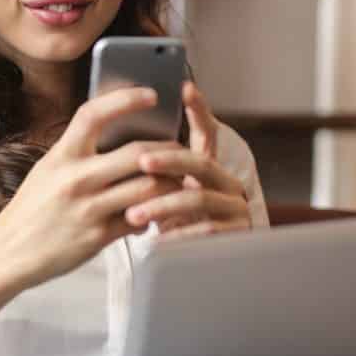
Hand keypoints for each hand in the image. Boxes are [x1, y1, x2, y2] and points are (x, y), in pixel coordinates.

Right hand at [0, 87, 180, 289]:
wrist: (8, 254)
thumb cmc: (31, 210)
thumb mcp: (48, 170)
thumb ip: (78, 153)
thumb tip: (117, 135)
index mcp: (61, 156)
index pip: (94, 114)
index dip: (126, 99)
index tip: (151, 95)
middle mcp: (75, 179)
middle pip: (137, 154)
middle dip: (167, 151)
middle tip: (180, 151)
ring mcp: (88, 209)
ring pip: (148, 188)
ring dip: (170, 184)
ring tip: (177, 182)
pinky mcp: (98, 237)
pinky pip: (140, 220)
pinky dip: (153, 215)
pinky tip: (154, 213)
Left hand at [124, 82, 251, 239]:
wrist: (197, 266)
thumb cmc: (171, 227)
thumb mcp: (160, 197)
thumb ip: (151, 173)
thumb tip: (119, 143)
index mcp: (208, 168)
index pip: (205, 132)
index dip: (198, 110)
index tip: (185, 88)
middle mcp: (226, 181)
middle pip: (199, 161)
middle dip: (169, 160)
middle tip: (141, 162)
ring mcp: (234, 207)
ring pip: (198, 197)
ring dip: (163, 204)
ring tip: (134, 215)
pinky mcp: (236, 233)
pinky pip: (206, 229)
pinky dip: (179, 234)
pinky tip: (156, 239)